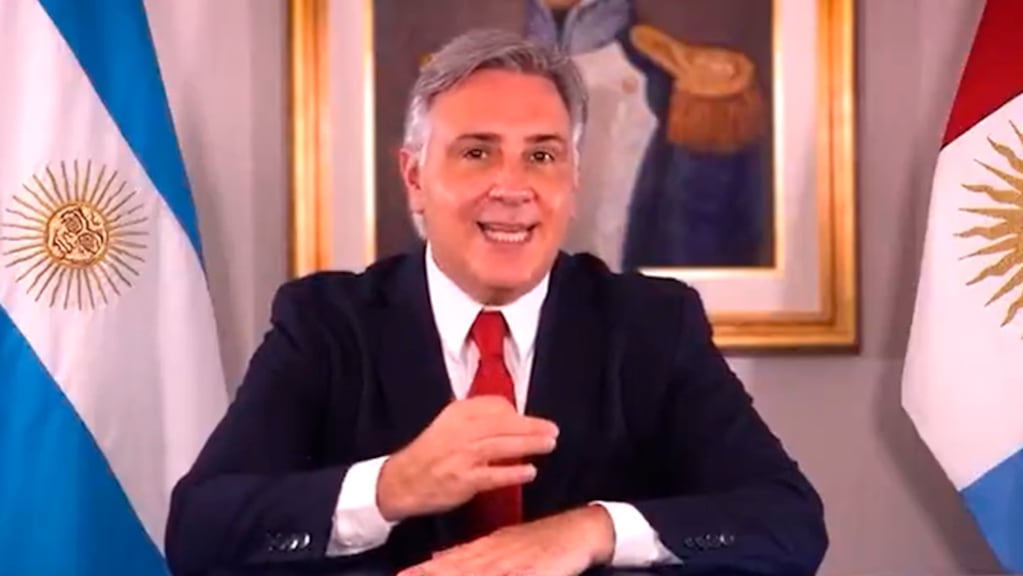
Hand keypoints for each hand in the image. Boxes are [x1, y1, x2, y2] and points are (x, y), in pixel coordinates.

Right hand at [376, 396, 558, 521]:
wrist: (401, 481)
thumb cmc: (429, 453)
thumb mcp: (447, 424)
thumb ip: (476, 418)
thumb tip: (513, 417)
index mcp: (457, 413)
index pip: (494, 405)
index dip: (515, 413)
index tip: (528, 420)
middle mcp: (461, 431)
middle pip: (504, 424)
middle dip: (532, 427)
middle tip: (552, 430)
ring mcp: (463, 456)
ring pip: (503, 446)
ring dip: (529, 444)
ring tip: (549, 444)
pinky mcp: (464, 480)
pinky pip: (495, 475)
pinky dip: (514, 473)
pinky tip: (530, 472)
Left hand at [397, 505, 615, 575]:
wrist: (579, 530)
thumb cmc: (541, 542)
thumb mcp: (504, 544)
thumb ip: (474, 554)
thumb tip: (439, 557)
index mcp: (487, 547)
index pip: (451, 561)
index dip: (425, 571)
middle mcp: (496, 553)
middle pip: (459, 569)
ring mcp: (514, 562)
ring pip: (480, 573)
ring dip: (456, 575)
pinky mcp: (534, 569)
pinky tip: (486, 574)